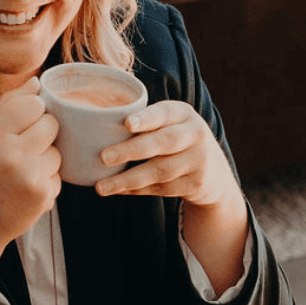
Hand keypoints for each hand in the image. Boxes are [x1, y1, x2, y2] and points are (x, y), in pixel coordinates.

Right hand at [0, 79, 61, 254]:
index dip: (34, 111)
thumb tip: (38, 81)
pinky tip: (24, 192)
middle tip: (25, 148)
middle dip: (44, 133)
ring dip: (46, 160)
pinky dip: (46, 183)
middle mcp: (11, 154)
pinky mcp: (42, 195)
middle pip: (51, 125)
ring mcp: (29, 176)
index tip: (25, 121)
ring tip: (22, 173)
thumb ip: (8, 108)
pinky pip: (57, 177)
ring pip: (57, 153)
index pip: (32, 104)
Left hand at [96, 101, 248, 294]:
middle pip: (162, 142)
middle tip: (103, 157)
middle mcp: (195, 134)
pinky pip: (161, 188)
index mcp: (182, 114)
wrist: (213, 172)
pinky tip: (118, 190)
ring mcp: (198, 160)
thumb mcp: (169, 124)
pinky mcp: (196, 184)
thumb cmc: (175, 141)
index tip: (127, 124)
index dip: (146, 119)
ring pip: (159, 171)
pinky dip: (137, 190)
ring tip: (101, 186)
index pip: (163, 114)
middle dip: (131, 150)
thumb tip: (92, 124)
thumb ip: (145, 123)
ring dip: (127, 179)